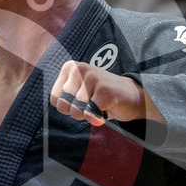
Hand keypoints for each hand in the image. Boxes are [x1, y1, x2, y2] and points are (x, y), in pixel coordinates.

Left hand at [49, 61, 163, 126]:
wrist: (132, 96)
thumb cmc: (100, 96)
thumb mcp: (78, 91)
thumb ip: (63, 97)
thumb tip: (60, 105)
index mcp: (70, 67)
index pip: (54, 99)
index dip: (67, 107)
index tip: (81, 100)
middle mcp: (79, 69)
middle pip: (64, 106)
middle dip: (77, 112)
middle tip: (91, 103)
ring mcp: (93, 78)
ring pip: (76, 110)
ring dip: (88, 115)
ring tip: (99, 104)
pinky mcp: (105, 90)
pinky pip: (90, 114)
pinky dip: (97, 118)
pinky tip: (107, 108)